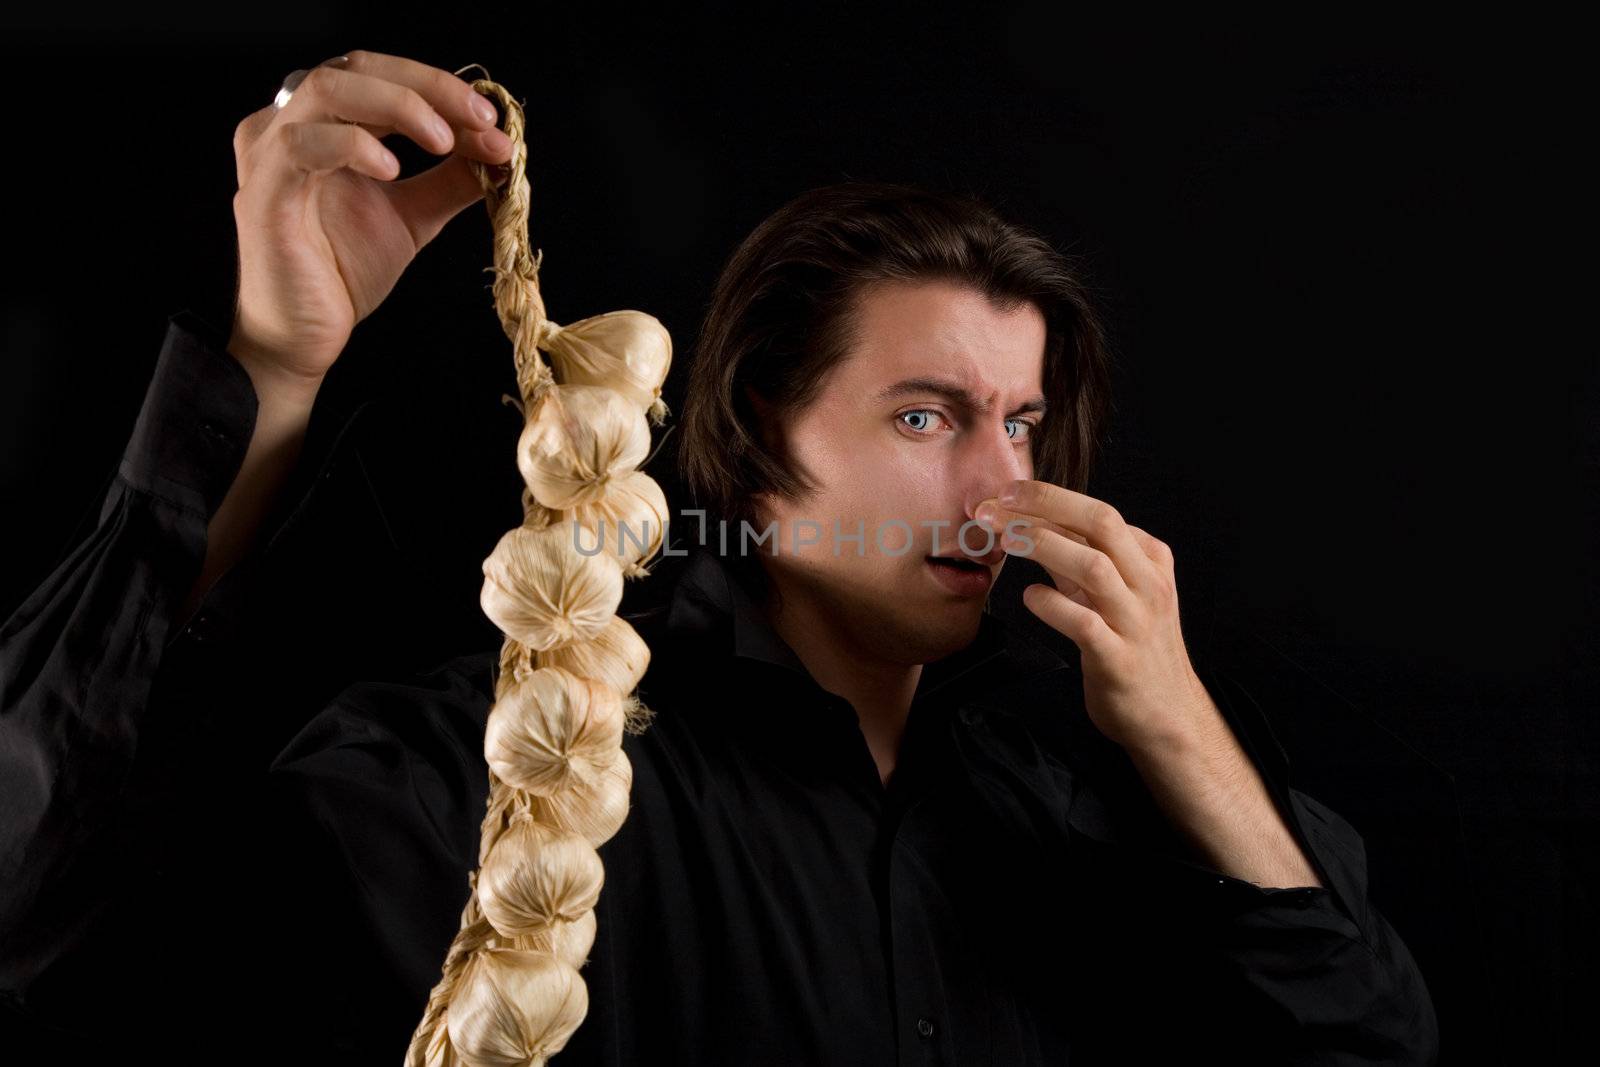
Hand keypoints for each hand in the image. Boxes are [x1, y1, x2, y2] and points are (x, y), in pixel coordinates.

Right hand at [228, 50, 513, 392]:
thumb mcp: (413, 217)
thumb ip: (450, 180)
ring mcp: (269, 153)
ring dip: (397, 105)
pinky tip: (392, 168)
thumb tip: (500, 153)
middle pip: (356, 67)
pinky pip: (302, 145)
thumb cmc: (341, 272)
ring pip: (328, 89)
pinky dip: (353, 144)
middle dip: (428, 89)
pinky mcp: (264, 192)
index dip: (438, 88)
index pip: (379, 75)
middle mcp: (288, 125)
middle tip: (481, 122)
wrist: (302, 336)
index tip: (491, 120)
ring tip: (444, 139)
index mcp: (321, 123)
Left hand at [976, 480, 1215, 751]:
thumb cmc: (1134, 647)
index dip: (1048, 497)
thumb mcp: (1114, 594)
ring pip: (1093, 566)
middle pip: (1102, 522)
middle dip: (1047, 504)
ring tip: (1004, 540)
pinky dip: (1051, 605)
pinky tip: (1030, 597)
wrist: (1168, 715)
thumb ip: (1078, 560)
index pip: (1098, 513)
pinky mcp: (1118, 659)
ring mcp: (1136, 621)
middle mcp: (1147, 584)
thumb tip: (1030, 525)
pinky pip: (1083, 624)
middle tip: (998, 503)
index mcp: (1150, 560)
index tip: (1005, 493)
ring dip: (1043, 545)